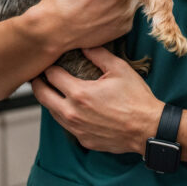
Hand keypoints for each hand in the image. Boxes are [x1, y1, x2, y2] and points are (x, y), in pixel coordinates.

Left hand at [32, 46, 163, 153]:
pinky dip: (65, 115)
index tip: (48, 62)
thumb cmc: (136, 99)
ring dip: (50, 100)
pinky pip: (67, 126)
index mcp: (79, 93)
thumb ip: (98, 54)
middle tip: (38, 76)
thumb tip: (84, 45)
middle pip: (42, 96)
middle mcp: (73, 113)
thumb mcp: (119, 69)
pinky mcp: (83, 140)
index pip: (52, 76)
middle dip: (38, 84)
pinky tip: (71, 108)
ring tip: (52, 90)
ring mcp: (77, 129)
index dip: (48, 66)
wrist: (148, 129)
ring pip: (52, 113)